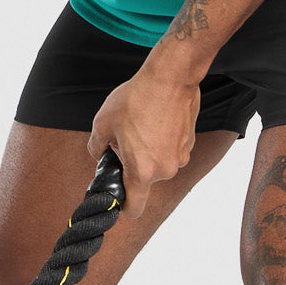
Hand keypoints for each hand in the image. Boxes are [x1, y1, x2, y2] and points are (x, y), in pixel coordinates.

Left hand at [86, 60, 201, 218]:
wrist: (170, 77)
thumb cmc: (137, 99)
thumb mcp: (103, 123)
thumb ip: (96, 147)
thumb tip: (99, 155)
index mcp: (142, 171)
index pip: (134, 208)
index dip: (122, 205)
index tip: (116, 195)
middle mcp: (165, 169)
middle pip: (144, 179)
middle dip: (132, 164)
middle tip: (124, 139)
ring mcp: (180, 156)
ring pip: (158, 164)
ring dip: (148, 152)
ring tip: (141, 125)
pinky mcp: (189, 143)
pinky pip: (170, 150)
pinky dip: (161, 141)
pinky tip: (155, 120)